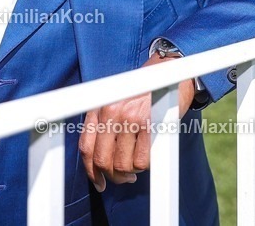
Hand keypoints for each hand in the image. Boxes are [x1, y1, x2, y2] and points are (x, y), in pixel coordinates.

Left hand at [78, 55, 194, 191]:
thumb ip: (104, 126)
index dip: (90, 171)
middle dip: (112, 176)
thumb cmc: (142, 92)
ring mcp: (129, 118)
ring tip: (136, 166)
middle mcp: (110, 112)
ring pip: (122, 164)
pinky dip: (144, 166)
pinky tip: (146, 158)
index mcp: (99, 108)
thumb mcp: (115, 103)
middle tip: (123, 178)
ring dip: (130, 173)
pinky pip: (142, 161)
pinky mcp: (149, 124)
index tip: (98, 182)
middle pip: (102, 160)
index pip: (86, 147)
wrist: (168, 73)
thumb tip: (97, 164)